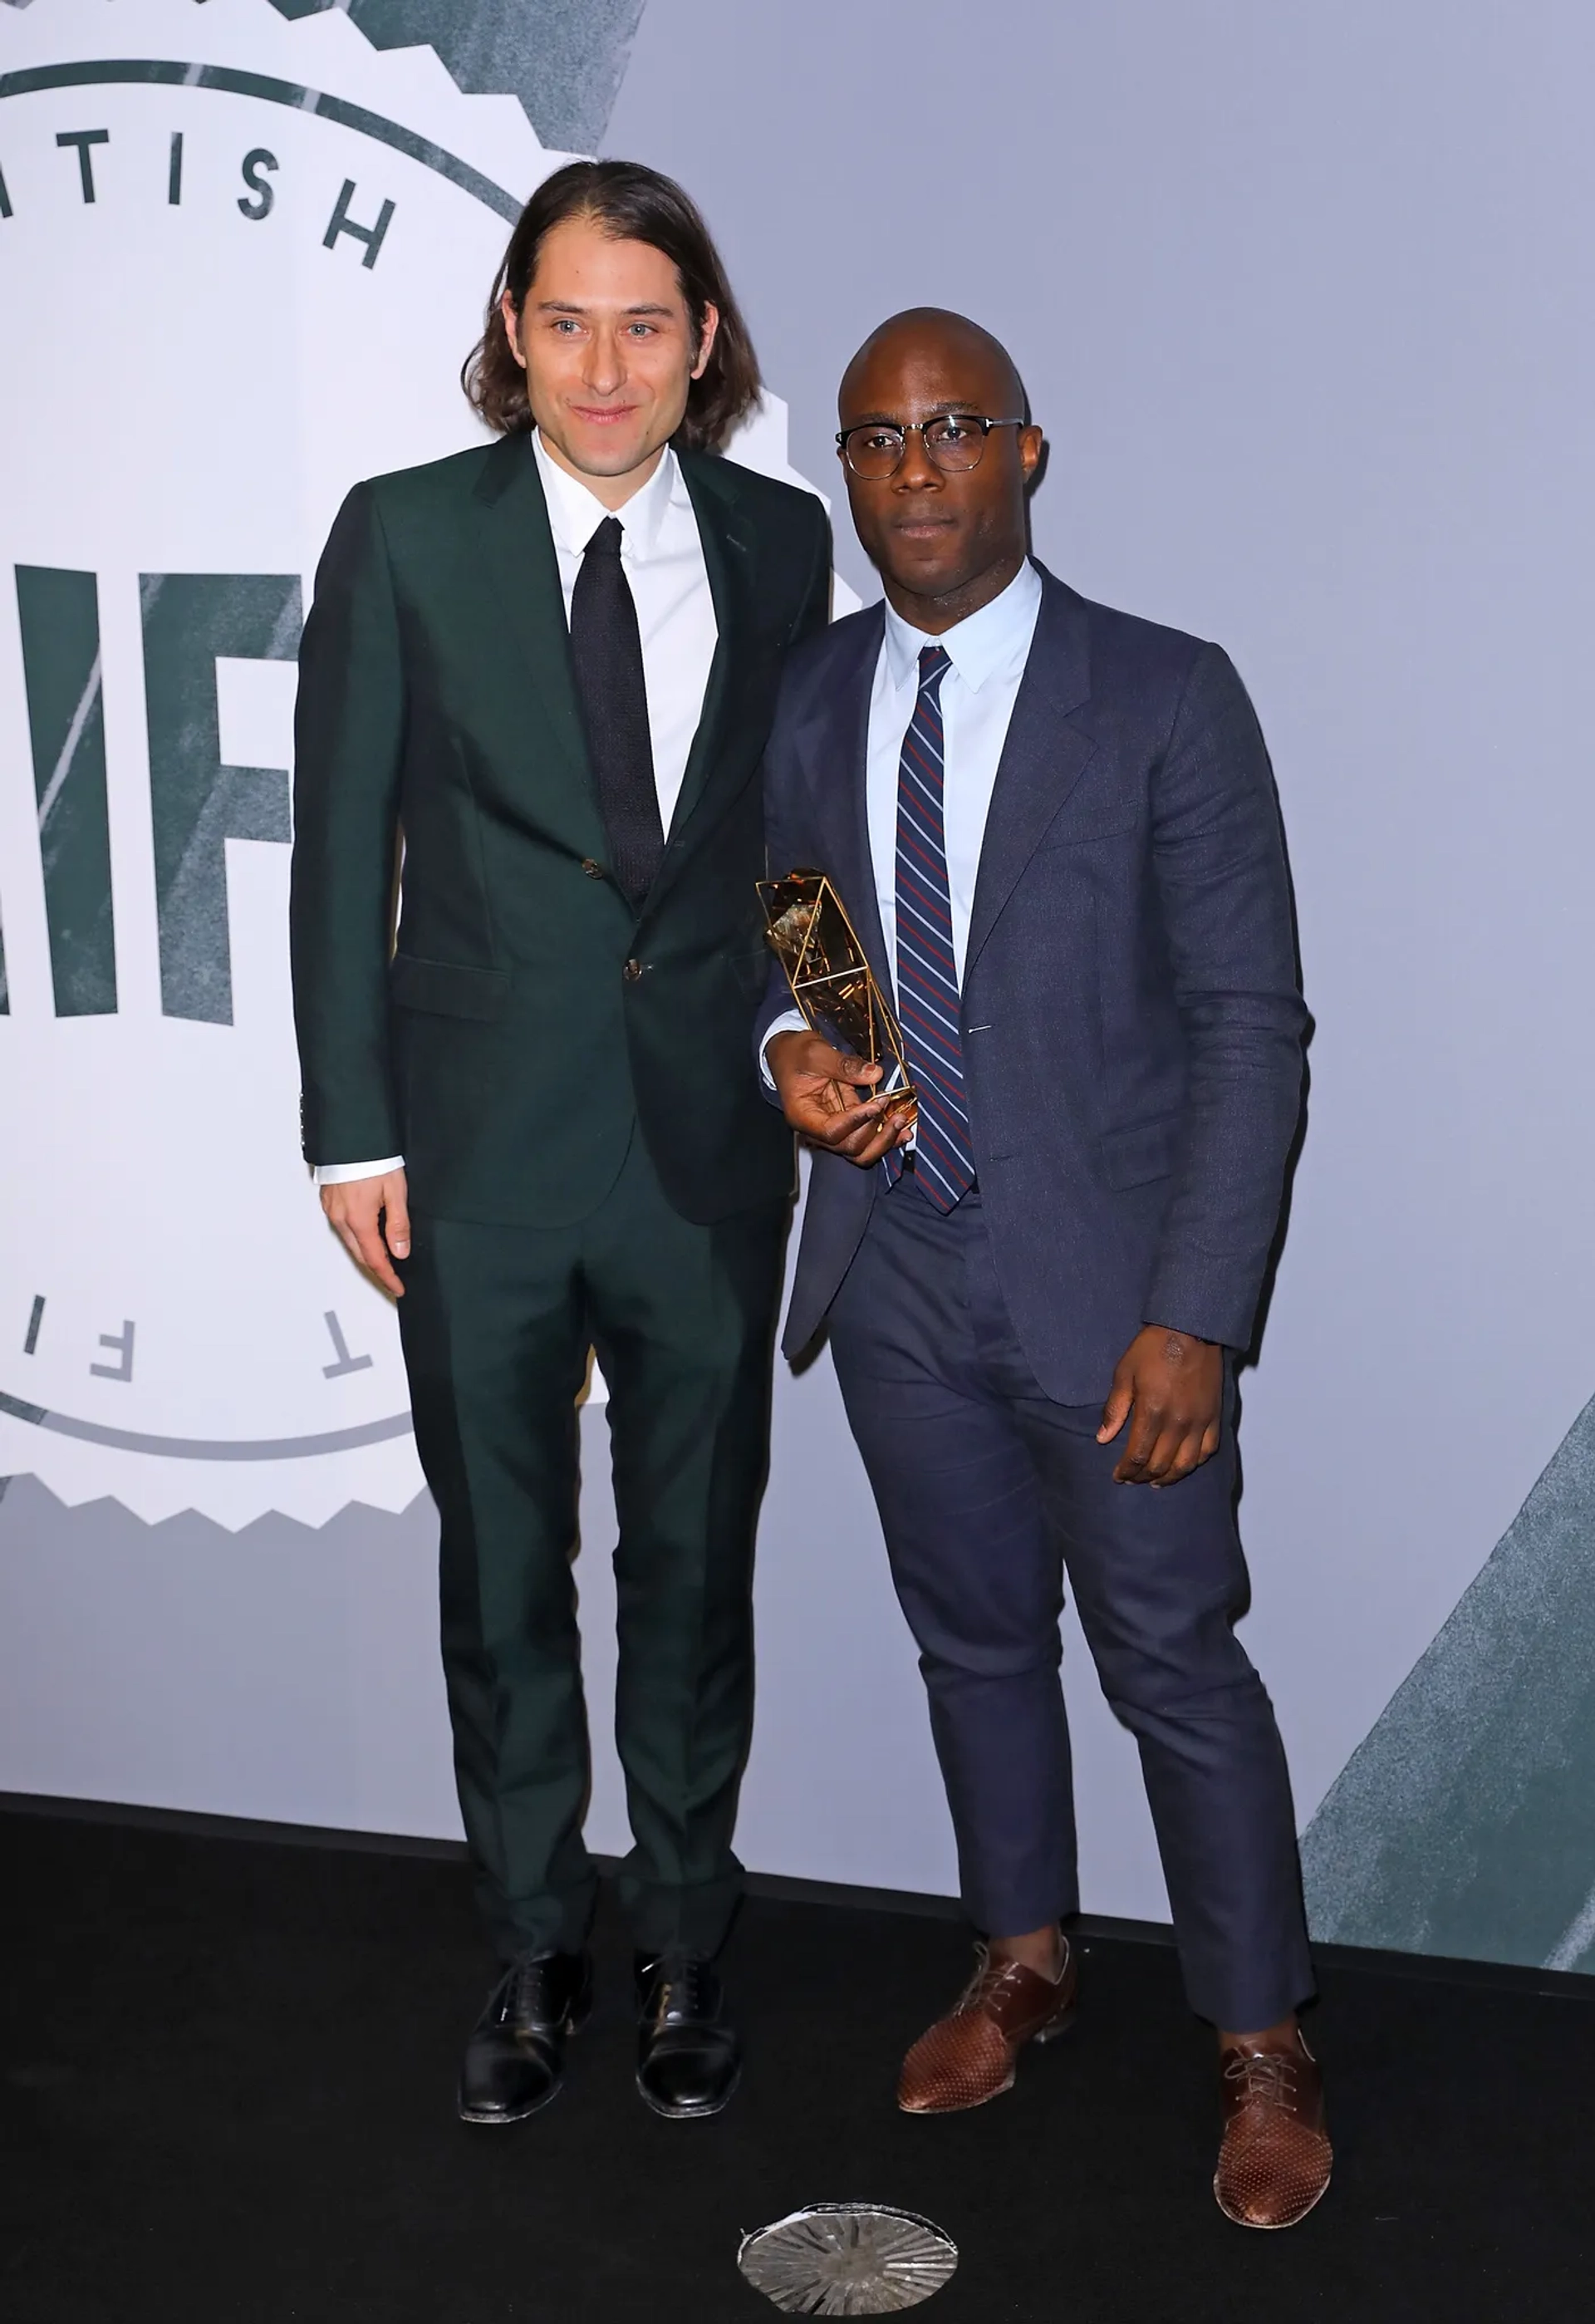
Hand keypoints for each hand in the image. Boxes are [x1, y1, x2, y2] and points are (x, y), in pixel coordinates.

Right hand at [321, 1167, 409, 1297]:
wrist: (352, 1137)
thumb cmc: (373, 1159)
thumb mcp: (396, 1191)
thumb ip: (398, 1224)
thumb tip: (400, 1252)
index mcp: (359, 1220)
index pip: (375, 1259)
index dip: (388, 1277)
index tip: (398, 1288)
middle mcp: (341, 1219)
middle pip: (360, 1254)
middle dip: (377, 1269)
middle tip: (393, 1279)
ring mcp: (332, 1210)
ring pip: (350, 1242)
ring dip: (366, 1253)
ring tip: (384, 1260)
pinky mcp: (329, 1201)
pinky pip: (343, 1227)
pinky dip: (356, 1237)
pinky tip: (367, 1235)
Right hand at [766, 1029, 915, 1167]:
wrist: (789, 1054)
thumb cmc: (795, 1053)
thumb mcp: (816, 1052)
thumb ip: (843, 1064)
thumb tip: (875, 1073)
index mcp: (802, 1115)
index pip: (831, 1132)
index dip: (856, 1121)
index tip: (876, 1103)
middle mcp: (816, 1130)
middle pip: (849, 1147)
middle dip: (875, 1133)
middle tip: (894, 1112)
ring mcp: (833, 1128)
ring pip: (860, 1151)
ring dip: (884, 1140)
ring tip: (902, 1122)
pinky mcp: (848, 1122)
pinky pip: (867, 1139)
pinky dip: (886, 1137)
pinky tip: (904, 1130)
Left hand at [1097, 1325, 1222, 1485]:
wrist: (1190, 1329)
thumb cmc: (1152, 1348)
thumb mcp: (1124, 1374)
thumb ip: (1115, 1409)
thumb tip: (1102, 1438)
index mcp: (1152, 1413)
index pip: (1138, 1456)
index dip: (1127, 1471)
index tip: (1118, 1476)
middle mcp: (1177, 1423)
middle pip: (1160, 1464)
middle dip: (1143, 1476)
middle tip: (1132, 1478)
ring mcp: (1199, 1421)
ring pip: (1185, 1464)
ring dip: (1169, 1477)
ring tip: (1156, 1481)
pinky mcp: (1214, 1416)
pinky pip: (1208, 1449)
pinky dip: (1195, 1462)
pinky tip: (1183, 1465)